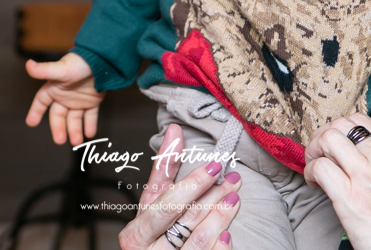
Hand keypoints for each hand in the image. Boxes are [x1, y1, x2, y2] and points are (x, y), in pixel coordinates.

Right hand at [24, 52, 103, 144]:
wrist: (102, 59)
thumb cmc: (79, 62)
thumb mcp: (61, 69)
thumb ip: (44, 70)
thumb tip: (28, 64)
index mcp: (54, 87)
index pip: (41, 102)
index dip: (35, 111)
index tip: (30, 123)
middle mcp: (65, 95)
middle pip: (58, 116)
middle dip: (58, 128)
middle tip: (59, 141)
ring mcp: (79, 99)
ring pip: (74, 119)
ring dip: (75, 130)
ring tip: (77, 142)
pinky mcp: (93, 101)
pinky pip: (90, 116)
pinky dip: (90, 125)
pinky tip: (90, 134)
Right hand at [119, 125, 239, 249]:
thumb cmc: (152, 233)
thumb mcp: (152, 202)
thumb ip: (163, 168)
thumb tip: (175, 131)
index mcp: (136, 234)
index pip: (167, 205)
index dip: (192, 185)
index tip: (214, 166)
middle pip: (186, 221)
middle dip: (212, 197)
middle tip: (232, 180)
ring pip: (199, 241)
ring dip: (220, 218)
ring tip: (234, 199)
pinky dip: (220, 247)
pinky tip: (227, 233)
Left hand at [303, 113, 370, 249]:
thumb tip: (363, 160)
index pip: (360, 121)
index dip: (339, 129)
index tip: (334, 144)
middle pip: (340, 125)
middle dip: (322, 136)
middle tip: (318, 153)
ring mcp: (366, 175)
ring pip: (327, 139)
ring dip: (313, 150)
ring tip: (314, 166)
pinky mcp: (350, 197)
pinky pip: (320, 168)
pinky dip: (310, 172)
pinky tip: (315, 184)